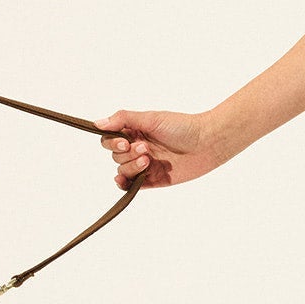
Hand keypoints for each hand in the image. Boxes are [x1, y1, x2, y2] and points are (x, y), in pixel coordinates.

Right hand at [89, 108, 224, 190]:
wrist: (206, 143)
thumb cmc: (182, 126)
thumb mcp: (150, 118)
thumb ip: (124, 119)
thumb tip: (98, 123)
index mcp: (135, 132)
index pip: (110, 139)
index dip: (112, 142)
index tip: (124, 142)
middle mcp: (137, 148)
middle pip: (116, 156)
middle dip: (127, 154)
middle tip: (146, 149)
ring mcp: (145, 165)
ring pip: (123, 170)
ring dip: (131, 166)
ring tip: (148, 160)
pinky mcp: (153, 179)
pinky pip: (132, 185)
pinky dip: (125, 184)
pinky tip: (123, 180)